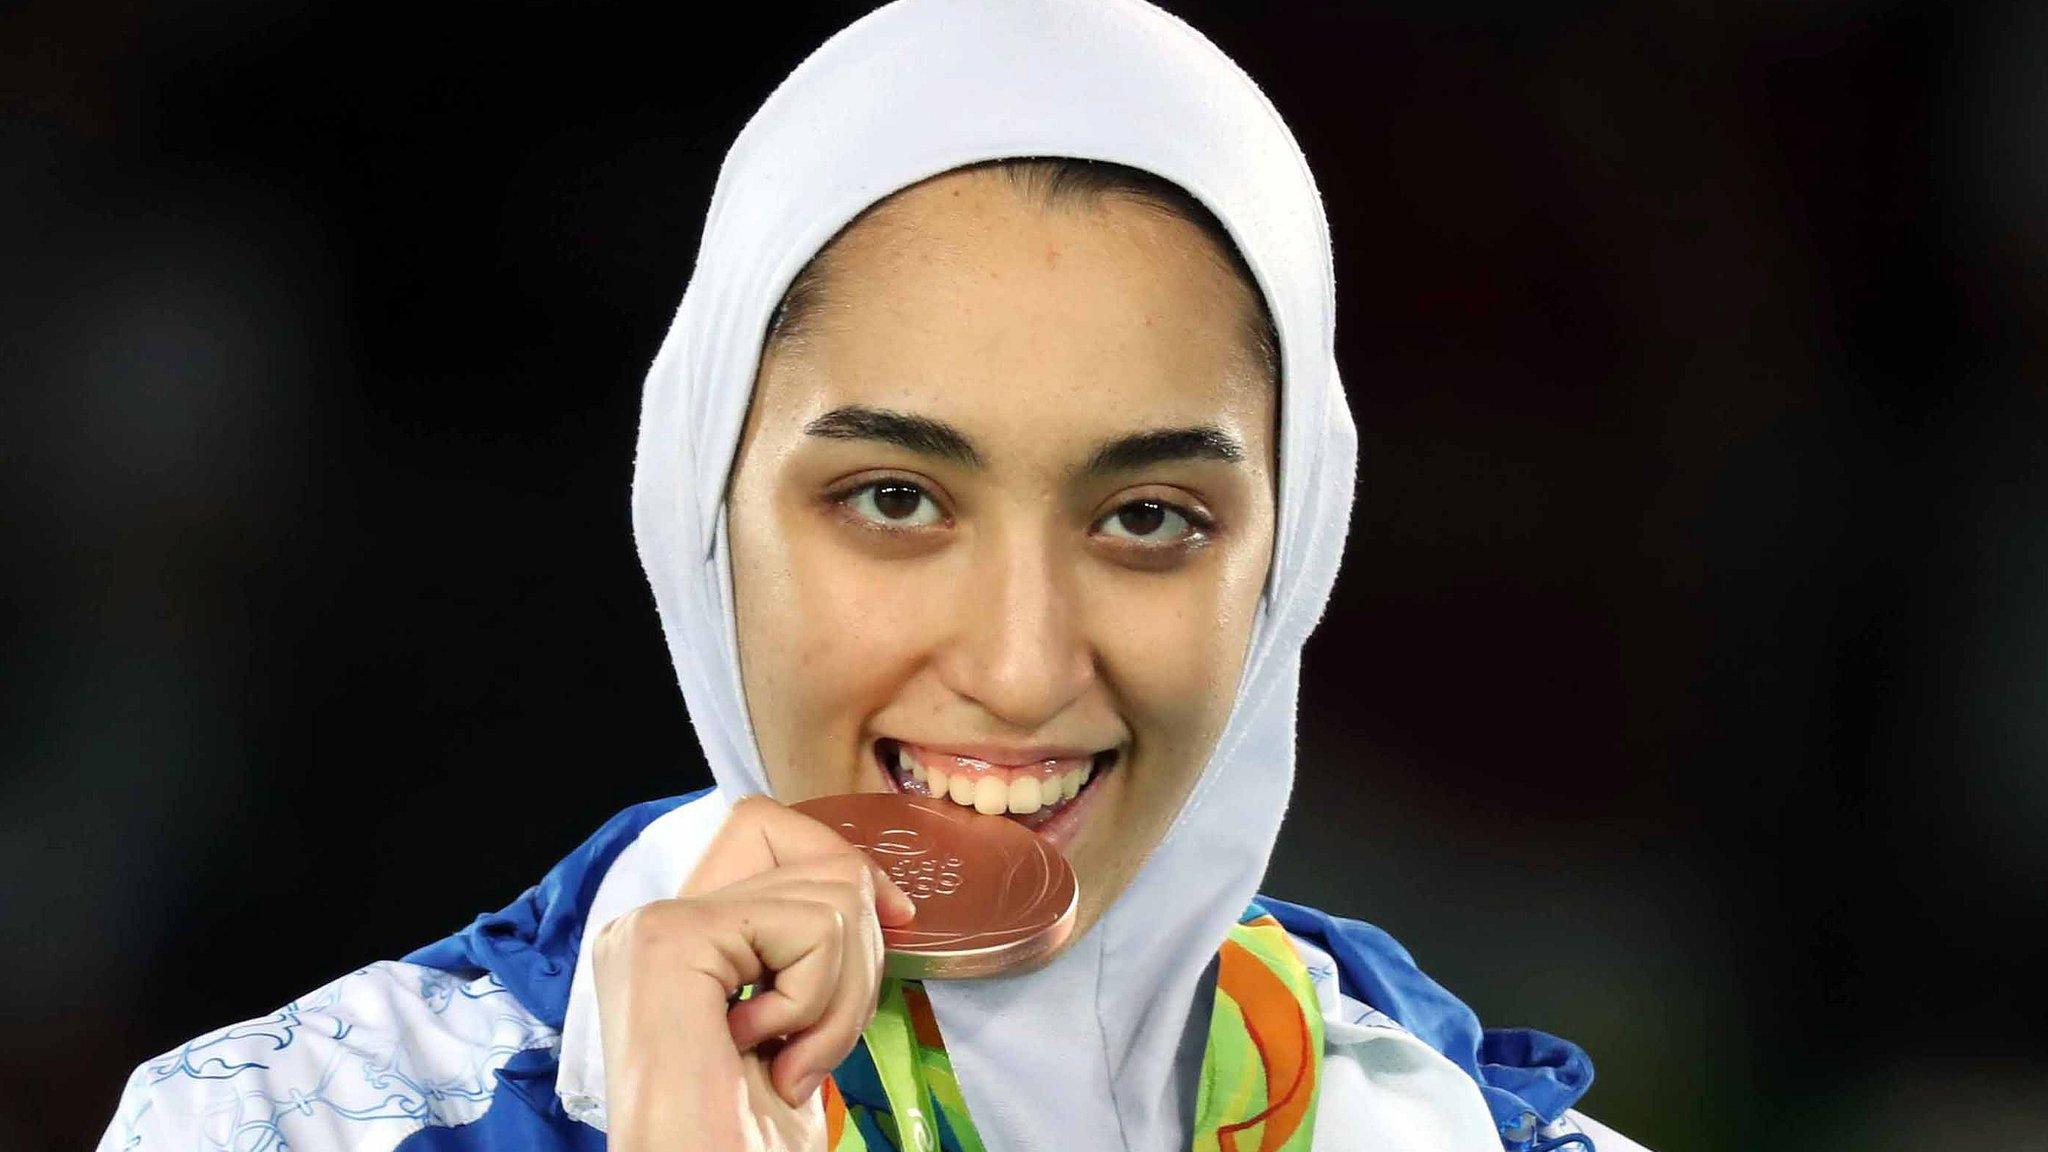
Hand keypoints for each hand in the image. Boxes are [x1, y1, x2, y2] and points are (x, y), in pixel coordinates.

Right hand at [593, 794, 917, 1151]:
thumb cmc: (745, 1136)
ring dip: (841, 997)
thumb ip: (808, 944)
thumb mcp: (793, 1023)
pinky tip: (760, 1051)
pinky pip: (813, 928)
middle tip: (810, 1047)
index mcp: (676, 941)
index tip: (895, 920)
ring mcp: (656, 925)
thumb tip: (881, 894)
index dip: (843, 861)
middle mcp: (653, 922)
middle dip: (860, 958)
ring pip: (833, 894)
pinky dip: (818, 1001)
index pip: (768, 829)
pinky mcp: (673, 938)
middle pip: (820, 862)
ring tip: (785, 1061)